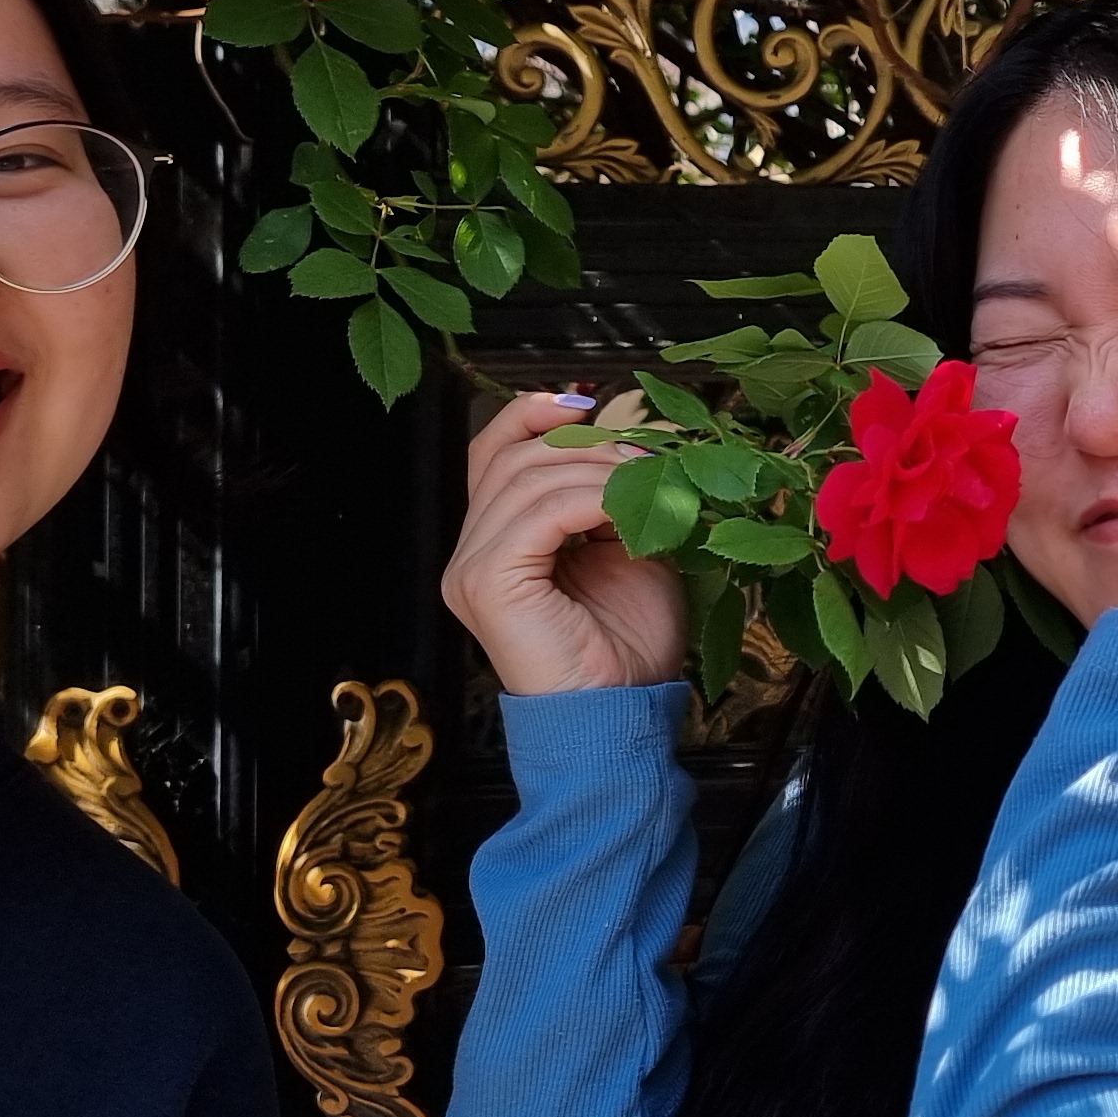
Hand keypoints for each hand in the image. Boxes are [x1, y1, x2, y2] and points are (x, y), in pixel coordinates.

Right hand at [440, 391, 690, 696]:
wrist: (623, 714)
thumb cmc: (627, 645)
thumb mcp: (625, 549)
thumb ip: (609, 496)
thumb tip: (625, 440)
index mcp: (495, 540)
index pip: (493, 451)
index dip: (533, 414)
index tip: (588, 402)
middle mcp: (469, 551)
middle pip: (513, 456)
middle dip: (586, 444)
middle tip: (647, 460)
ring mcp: (470, 567)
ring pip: (527, 477)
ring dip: (599, 470)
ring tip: (648, 487)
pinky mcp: (487, 582)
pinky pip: (540, 512)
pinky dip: (592, 499)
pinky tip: (628, 515)